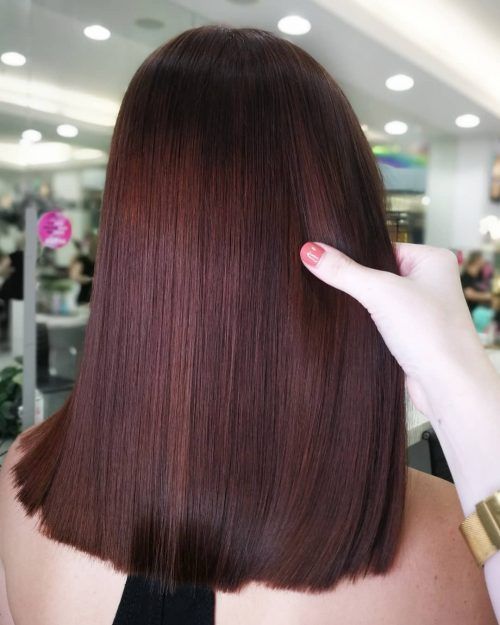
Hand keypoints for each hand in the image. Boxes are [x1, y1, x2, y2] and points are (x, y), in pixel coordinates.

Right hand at [299, 241, 490, 416]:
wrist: (449, 385)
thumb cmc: (432, 333)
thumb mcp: (380, 292)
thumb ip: (343, 271)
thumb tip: (311, 251)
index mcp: (433, 260)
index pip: (382, 246)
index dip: (354, 253)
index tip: (325, 254)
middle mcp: (430, 282)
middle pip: (378, 271)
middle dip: (355, 279)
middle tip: (325, 277)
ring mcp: (421, 309)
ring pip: (378, 297)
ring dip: (361, 302)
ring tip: (335, 300)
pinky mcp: (411, 333)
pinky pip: (381, 318)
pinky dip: (366, 320)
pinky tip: (351, 322)